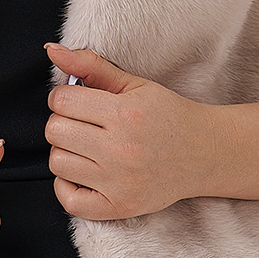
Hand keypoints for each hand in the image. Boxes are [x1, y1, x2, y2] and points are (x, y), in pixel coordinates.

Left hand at [43, 43, 258, 215]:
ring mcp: (120, 182)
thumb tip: (51, 50)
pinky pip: (70, 201)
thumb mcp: (135, 85)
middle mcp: (122, 150)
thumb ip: (92, 67)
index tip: (78, 100)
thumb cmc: (168, 115)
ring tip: (86, 145)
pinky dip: (66, 186)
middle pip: (55, 132)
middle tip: (83, 122)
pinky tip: (82, 172)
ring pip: (58, 163)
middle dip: (63, 122)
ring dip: (65, 151)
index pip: (62, 101)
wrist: (206, 153)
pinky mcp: (121, 207)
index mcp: (126, 114)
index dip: (63, 97)